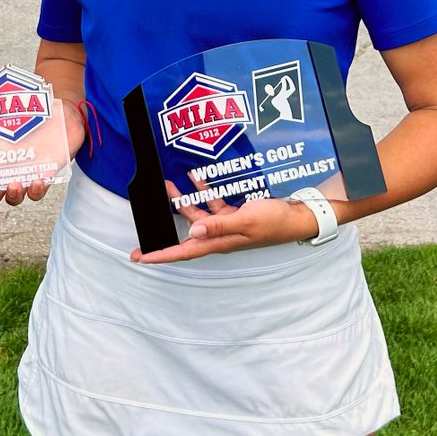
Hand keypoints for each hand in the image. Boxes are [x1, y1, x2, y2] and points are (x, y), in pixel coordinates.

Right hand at [0, 95, 86, 206]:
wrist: (64, 113)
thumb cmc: (36, 114)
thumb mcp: (12, 108)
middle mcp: (12, 168)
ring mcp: (29, 173)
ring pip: (16, 197)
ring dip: (12, 195)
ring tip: (14, 185)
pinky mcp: (48, 174)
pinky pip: (40, 191)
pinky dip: (36, 190)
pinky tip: (36, 181)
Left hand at [128, 182, 323, 263]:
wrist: (296, 217)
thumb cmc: (273, 222)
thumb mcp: (245, 222)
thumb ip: (218, 225)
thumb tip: (192, 231)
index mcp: (218, 243)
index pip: (183, 252)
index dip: (160, 255)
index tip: (139, 257)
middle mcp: (219, 237)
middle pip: (186, 230)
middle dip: (167, 218)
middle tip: (149, 209)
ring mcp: (227, 225)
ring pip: (198, 214)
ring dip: (184, 199)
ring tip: (169, 183)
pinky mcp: (235, 215)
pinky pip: (214, 203)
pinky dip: (205, 191)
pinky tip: (199, 178)